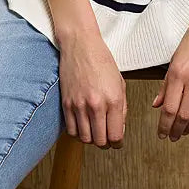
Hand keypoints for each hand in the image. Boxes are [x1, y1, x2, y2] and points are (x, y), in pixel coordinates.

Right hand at [59, 31, 126, 149]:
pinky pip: (71, 130)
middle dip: (105, 143)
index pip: (116, 136)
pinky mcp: (66, 103)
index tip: (117, 142)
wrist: (80, 45)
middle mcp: (96, 105)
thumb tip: (119, 127)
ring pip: (85, 138)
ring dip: (91, 139)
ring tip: (95, 131)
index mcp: (113, 100)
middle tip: (106, 138)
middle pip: (100, 141)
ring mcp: (79, 105)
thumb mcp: (120, 83)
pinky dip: (78, 133)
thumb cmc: (101, 60)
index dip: (118, 143)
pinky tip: (83, 126)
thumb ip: (122, 108)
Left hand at [152, 9, 188, 141]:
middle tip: (172, 136)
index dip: (164, 126)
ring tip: (185, 132)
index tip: (162, 133)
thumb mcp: (175, 58)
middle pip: (184, 117)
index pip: (169, 109)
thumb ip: (166, 84)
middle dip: (176, 131)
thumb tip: (157, 104)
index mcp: (178, 73)